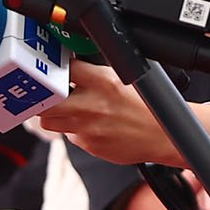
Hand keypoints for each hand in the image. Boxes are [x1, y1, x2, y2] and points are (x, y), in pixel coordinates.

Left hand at [36, 59, 190, 166]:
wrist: (163, 135)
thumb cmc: (146, 106)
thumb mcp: (123, 77)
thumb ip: (94, 72)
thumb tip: (72, 64)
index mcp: (102, 82)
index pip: (63, 69)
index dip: (55, 68)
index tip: (54, 69)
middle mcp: (91, 106)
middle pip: (47, 101)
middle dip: (46, 97)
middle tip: (50, 93)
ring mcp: (88, 128)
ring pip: (50, 122)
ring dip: (55, 115)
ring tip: (69, 109)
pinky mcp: (89, 145)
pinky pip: (70, 136)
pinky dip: (74, 130)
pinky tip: (90, 125)